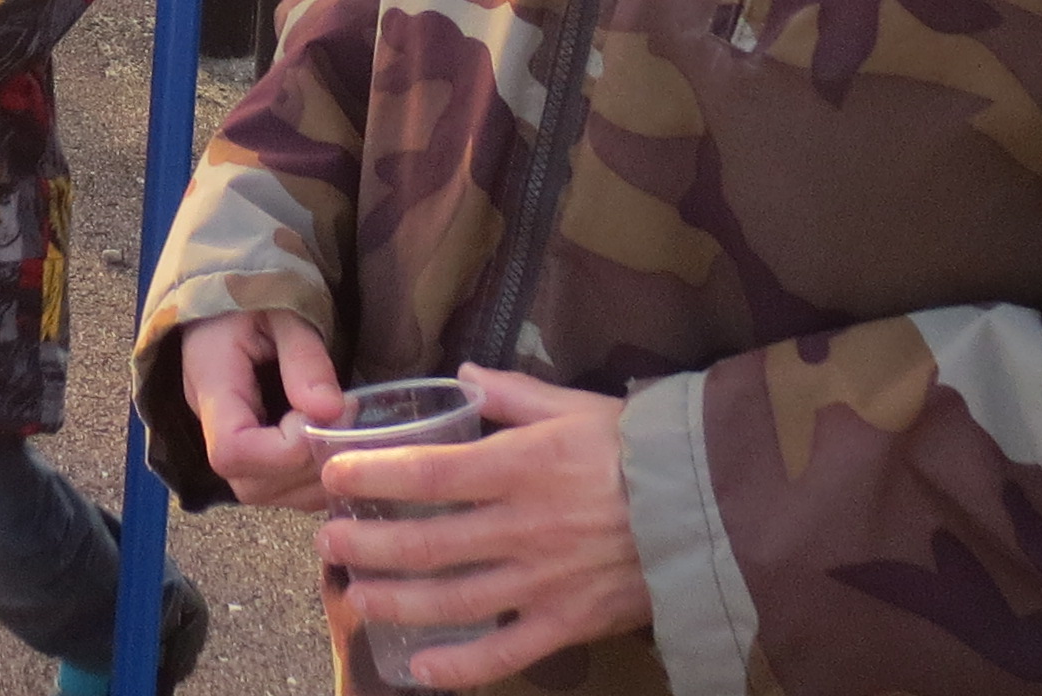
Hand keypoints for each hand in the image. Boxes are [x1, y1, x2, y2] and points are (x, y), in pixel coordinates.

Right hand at [177, 308, 350, 513]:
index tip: (323, 412)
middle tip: (346, 422)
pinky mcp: (247, 452)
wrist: (226, 299)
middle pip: (249, 482)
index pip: (232, 450)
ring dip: (314, 478)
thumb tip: (331, 410)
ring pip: (264, 494)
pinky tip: (336, 446)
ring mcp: (226, 443)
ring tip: (345, 433)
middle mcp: (209, 424)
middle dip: (307, 466)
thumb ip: (305, 358)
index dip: (285, 449)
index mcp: (210, 383)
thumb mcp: (283, 313)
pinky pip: (276, 491)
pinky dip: (312, 481)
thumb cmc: (254, 297)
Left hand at [315, 366, 648, 686]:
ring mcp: (543, 582)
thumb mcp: (576, 406)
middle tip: (328, 539)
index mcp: (522, 467)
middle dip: (369, 543)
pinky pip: (504, 653)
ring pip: (453, 600)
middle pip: (428, 541)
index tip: (332, 473)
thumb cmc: (641, 449)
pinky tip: (418, 669)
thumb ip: (513, 395)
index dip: (374, 474)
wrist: (713, 508)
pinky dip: (459, 667)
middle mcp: (524, 527)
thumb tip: (461, 375)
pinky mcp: (567, 623)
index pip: (430, 471)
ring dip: (396, 600)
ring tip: (355, 592)